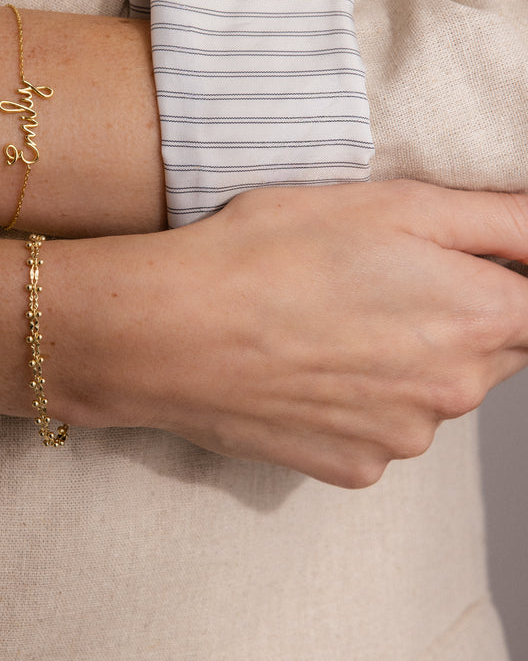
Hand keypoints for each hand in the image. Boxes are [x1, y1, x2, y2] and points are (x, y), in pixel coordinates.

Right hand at [51, 181, 527, 486]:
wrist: (174, 330)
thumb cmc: (267, 253)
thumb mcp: (389, 203)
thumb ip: (496, 219)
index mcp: (478, 315)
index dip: (492, 280)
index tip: (433, 270)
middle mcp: (457, 390)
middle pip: (486, 351)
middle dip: (443, 316)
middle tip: (363, 282)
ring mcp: (404, 437)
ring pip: (427, 394)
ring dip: (396, 363)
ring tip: (319, 324)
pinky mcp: (353, 467)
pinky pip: (376, 431)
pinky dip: (352, 403)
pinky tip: (301, 368)